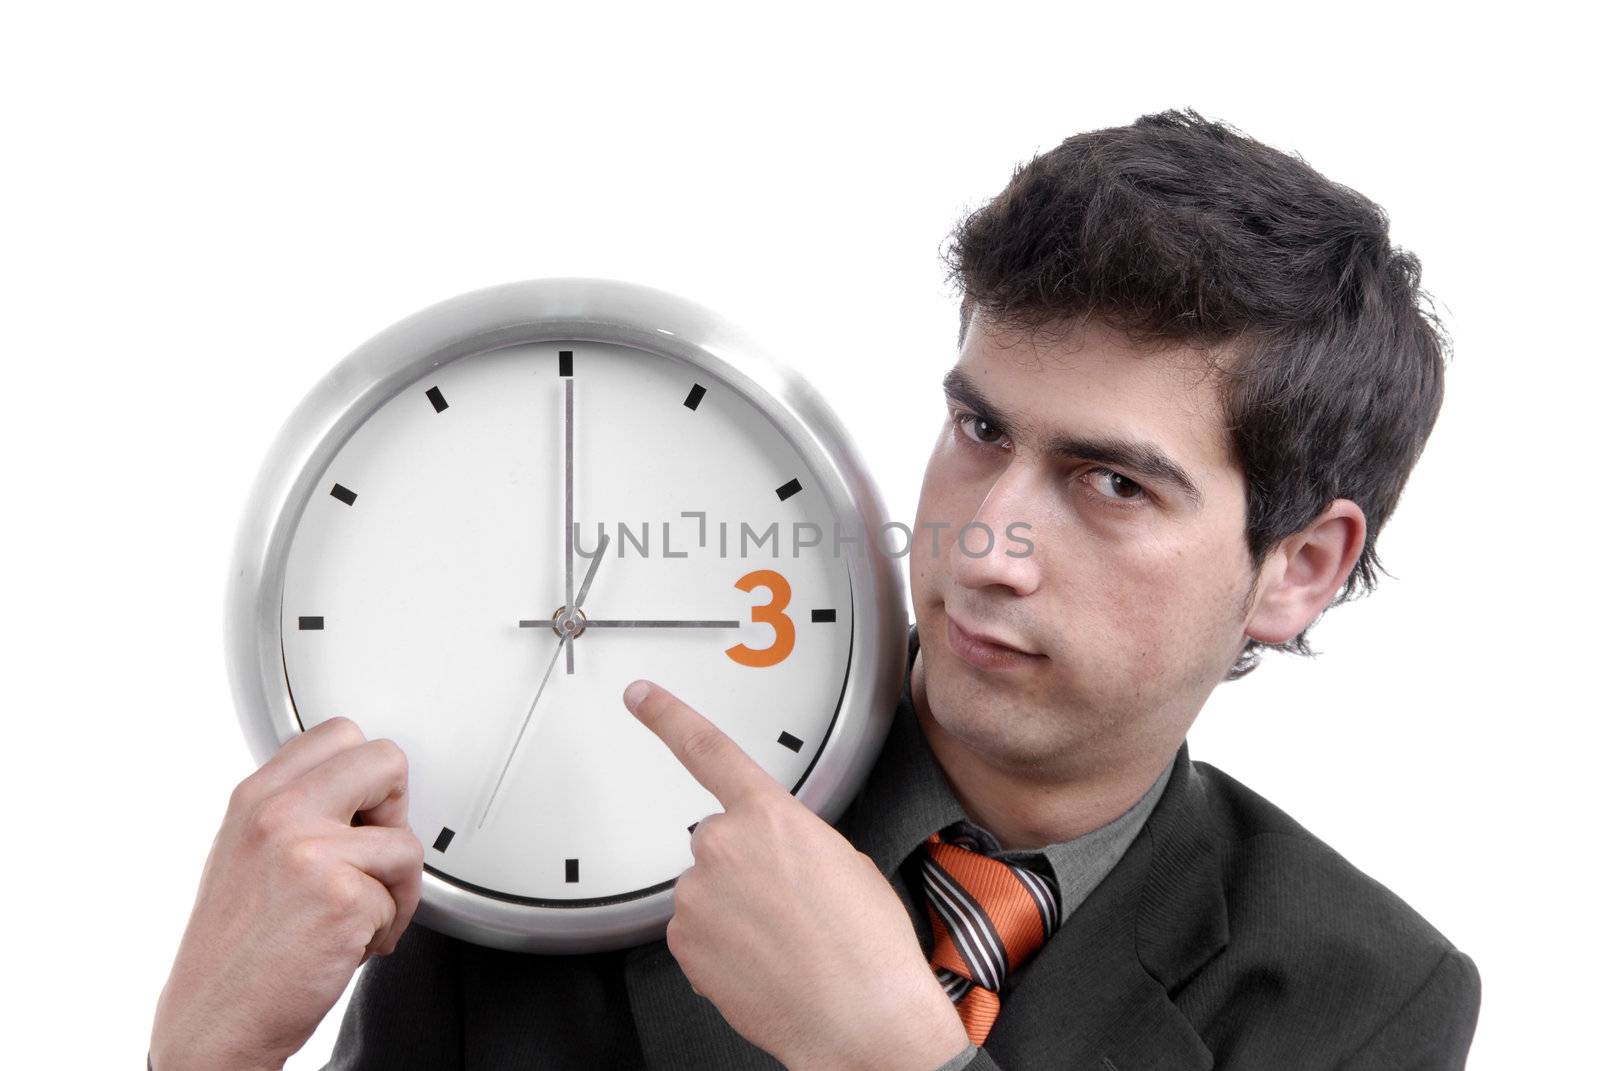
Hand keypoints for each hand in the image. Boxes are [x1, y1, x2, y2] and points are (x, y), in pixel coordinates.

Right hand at [150, 717, 423, 1070]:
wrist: (215, 1020)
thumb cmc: (237, 947)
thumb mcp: (248, 850)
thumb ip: (298, 807)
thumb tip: (364, 788)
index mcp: (256, 795)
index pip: (339, 733)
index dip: (365, 776)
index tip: (358, 814)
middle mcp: (279, 811)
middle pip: (386, 759)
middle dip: (395, 810)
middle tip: (372, 854)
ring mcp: (310, 849)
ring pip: (406, 840)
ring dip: (396, 888)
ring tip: (356, 917)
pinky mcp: (341, 895)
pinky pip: (401, 895)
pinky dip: (386, 927)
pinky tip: (347, 945)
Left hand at [622, 680, 969, 1070]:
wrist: (861, 1018)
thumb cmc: (868, 947)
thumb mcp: (846, 863)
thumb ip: (794, 841)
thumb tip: (776, 858)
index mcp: (771, 815)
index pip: (708, 749)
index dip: (667, 717)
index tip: (640, 697)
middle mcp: (724, 845)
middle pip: (718, 842)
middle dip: (744, 868)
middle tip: (788, 907)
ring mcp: (697, 894)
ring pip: (707, 893)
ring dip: (734, 912)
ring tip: (784, 943)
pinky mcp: (682, 941)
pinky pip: (696, 934)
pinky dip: (721, 949)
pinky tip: (761, 965)